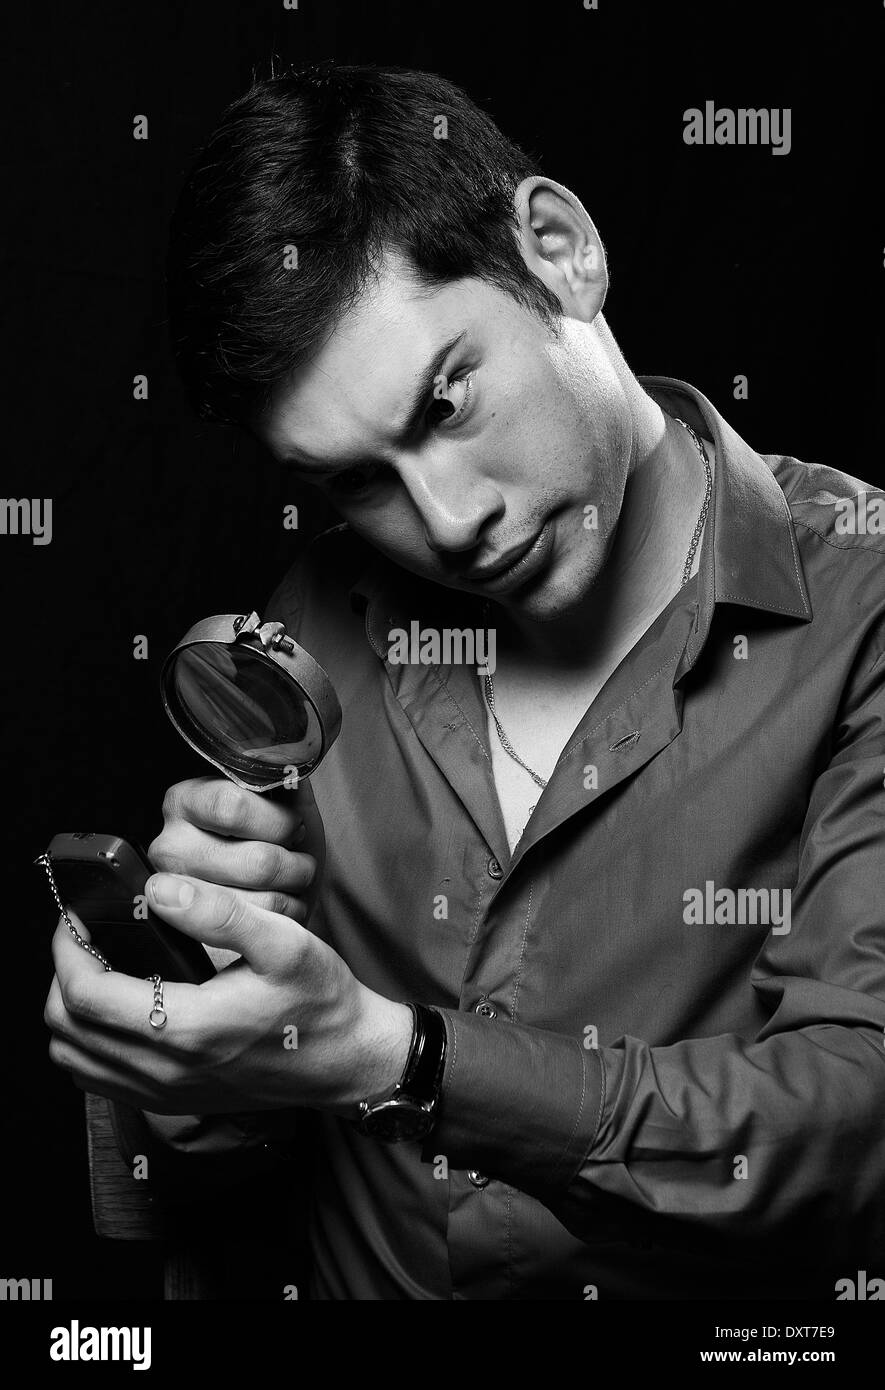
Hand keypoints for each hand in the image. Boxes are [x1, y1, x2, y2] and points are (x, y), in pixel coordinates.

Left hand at [44, 875, 413, 1116]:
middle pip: (66, 1029)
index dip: (67, 948)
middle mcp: (166, 1069)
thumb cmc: (321, 1002)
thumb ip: (219, 913)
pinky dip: (88, 1043)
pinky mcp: (169, 1101)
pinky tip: (119, 1008)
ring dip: (72, 1011)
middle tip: (86, 936)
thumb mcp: (284, 943)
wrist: (349, 1061)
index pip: (86, 994)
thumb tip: (157, 888)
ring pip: (74, 1058)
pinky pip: (98, 1079)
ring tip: (100, 968)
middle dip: (64, 974)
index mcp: (188, 1027)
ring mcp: (164, 1092)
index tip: (77, 916)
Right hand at [149, 775, 324, 932]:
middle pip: (254, 861)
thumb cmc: (279, 838)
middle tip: (296, 860)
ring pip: (257, 900)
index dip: (278, 822)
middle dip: (291, 864)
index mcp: (185, 801)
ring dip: (289, 893)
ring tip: (290, 882)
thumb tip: (287, 768)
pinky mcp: (191, 932)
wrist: (275, 889)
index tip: (292, 827)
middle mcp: (169, 845)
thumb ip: (283, 777)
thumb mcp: (284, 799)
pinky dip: (280, 918)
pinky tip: (278, 905)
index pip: (233, 807)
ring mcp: (177, 892)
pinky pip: (250, 931)